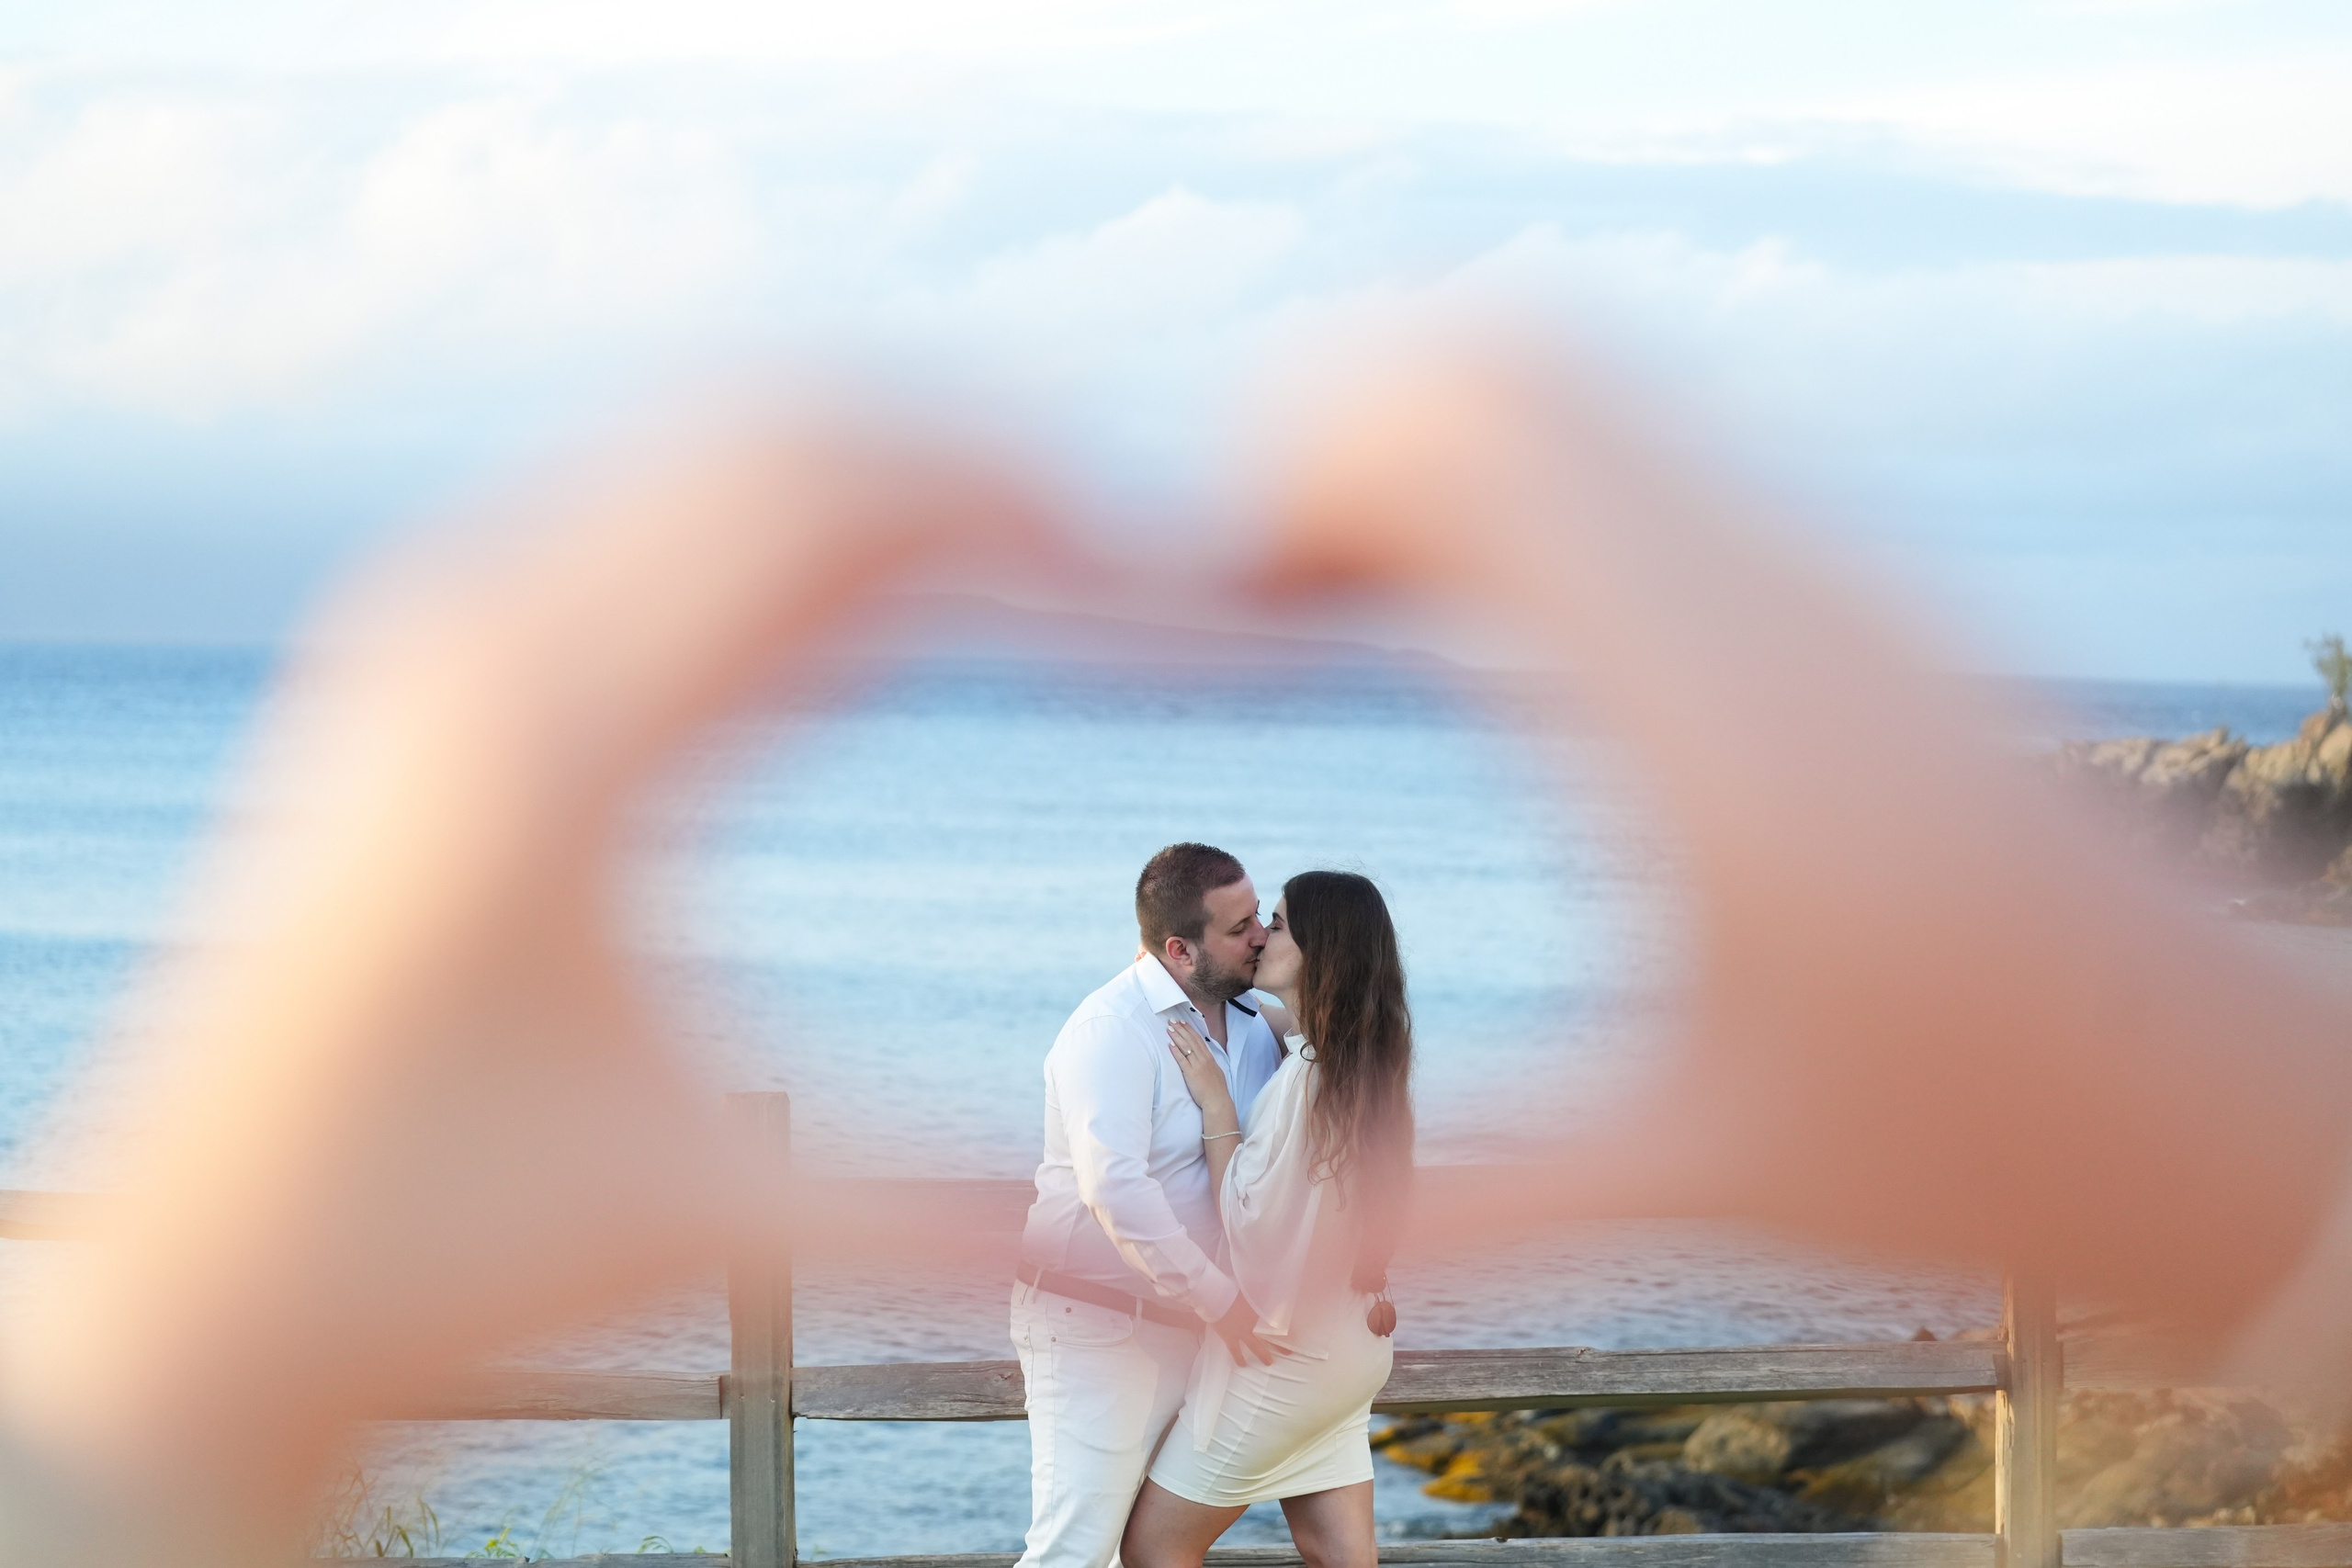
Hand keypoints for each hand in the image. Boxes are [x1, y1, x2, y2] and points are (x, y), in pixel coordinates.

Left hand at [0, 392, 1076, 1560]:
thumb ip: (970, 1220)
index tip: (1171, 580)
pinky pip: (641, 505)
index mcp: (552, 746)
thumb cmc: (428, 1256)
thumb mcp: (714, 1226)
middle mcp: (473, 635)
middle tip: (1134, 568)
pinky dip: (788, 520)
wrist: (198, 1290)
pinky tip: (884, 613)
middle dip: (982, 472)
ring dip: (886, 483)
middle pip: (784, 434)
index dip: (1035, 519)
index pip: (837, 513)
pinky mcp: (427, 654)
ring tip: (1043, 578)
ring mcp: (435, 626)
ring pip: (709, 446)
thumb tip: (1202, 1274)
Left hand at [1166, 1020, 1237, 1127]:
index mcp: (1209, 1058)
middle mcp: (1203, 1059)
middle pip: (1191, 1040)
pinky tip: (1170, 1045)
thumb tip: (1204, 1058)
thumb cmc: (1216, 1089)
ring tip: (1169, 1028)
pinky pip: (1182, 1060)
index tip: (1183, 1022)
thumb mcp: (1216, 1072)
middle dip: (1181, 1029)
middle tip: (1172, 1020)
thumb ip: (1209, 1063)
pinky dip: (1176, 1051)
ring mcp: (1197, 1065)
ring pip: (1186, 1047)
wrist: (1217, 1100)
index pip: (1198, 1039)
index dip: (1190, 1030)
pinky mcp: (1191, 1073)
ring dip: (1177, 1036)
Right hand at [1211, 1294, 1288, 1366]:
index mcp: (1259, 1312)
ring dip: (1262, 1354)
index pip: (1275, 1321)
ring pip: (1254, 1346)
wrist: (1215, 1297)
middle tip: (1289, 1353)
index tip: (1293, 1334)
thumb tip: (1274, 1283)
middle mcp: (1253, 1325)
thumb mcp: (1249, 1288)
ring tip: (1269, 1363)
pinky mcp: (1229, 1337)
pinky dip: (1238, 1357)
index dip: (1285, 1328)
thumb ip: (1262, 1288)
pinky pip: (1235, 1350)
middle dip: (1279, 1345)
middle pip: (1269, 1336)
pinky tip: (1241, 1365)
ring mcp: (1241, 1332)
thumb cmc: (1232, 1290)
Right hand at [1254, 326, 2351, 1369]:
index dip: (1286, 479)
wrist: (2243, 1104)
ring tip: (1332, 600)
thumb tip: (1242, 1262)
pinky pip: (1644, 445)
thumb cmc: (1994, 1150)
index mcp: (1709, 717)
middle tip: (1248, 596)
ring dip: (1421, 444)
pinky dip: (1513, 474)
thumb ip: (1447, 1201)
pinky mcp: (1845, 589)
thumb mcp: (1687, 1181)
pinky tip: (1465, 624)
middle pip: (1497, 354)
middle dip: (1326, 436)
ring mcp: (1821, 570)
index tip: (1206, 613)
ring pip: (1575, 372)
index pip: (1463, 436)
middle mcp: (1770, 595)